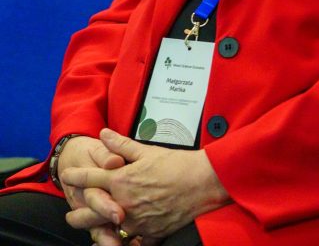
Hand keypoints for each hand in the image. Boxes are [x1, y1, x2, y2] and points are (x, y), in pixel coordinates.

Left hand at [62, 128, 229, 240]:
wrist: (203, 183)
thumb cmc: (177, 164)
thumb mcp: (147, 150)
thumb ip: (121, 144)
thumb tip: (103, 134)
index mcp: (122, 181)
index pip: (90, 179)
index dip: (76, 176)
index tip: (67, 176)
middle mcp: (124, 204)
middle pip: (92, 212)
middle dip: (77, 214)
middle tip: (70, 214)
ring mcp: (136, 222)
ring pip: (110, 230)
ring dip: (100, 229)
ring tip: (94, 229)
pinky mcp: (151, 233)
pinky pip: (135, 242)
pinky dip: (129, 241)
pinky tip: (125, 240)